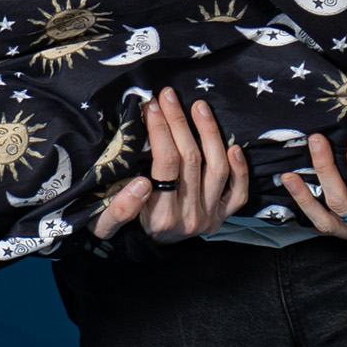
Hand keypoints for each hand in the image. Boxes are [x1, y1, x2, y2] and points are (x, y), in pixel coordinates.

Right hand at [90, 90, 251, 244]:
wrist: (148, 250)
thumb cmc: (125, 227)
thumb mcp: (106, 224)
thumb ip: (119, 207)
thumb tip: (142, 183)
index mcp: (160, 216)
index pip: (165, 164)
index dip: (159, 130)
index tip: (149, 105)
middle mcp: (189, 217)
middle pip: (190, 159)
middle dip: (178, 121)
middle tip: (168, 96)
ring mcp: (210, 216)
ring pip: (217, 168)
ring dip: (209, 132)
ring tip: (199, 106)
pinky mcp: (223, 216)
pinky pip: (239, 192)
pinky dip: (240, 168)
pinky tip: (233, 145)